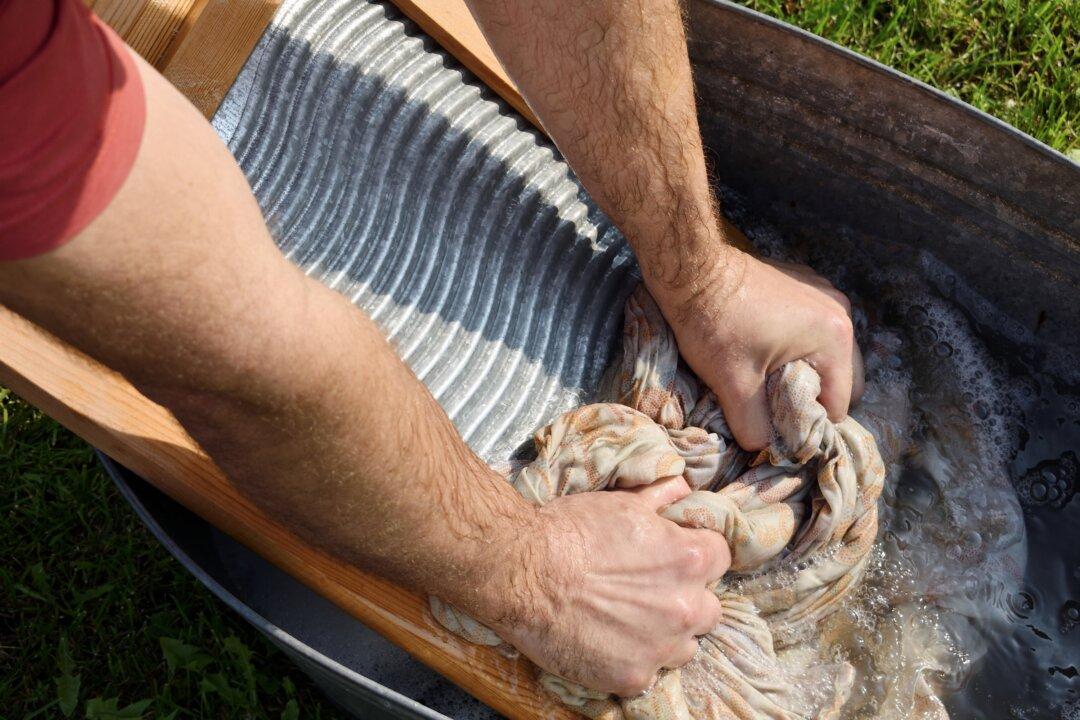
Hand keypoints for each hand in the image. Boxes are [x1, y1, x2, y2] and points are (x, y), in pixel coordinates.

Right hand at [479, 477, 729, 696]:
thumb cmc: (569, 531)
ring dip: (665, 634)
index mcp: (689, 558)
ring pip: (684, 647)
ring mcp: (661, 647)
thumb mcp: (621, 502)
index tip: (672, 557)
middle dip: (685, 599)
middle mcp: (686, 606)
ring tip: (628, 621)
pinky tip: (606, 642)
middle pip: (708, 608)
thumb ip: (661, 498)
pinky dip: (632, 660)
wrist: (522, 570)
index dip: (694, 554)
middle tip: (648, 592)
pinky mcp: (633, 677)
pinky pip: (648, 672)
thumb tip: (682, 489)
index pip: (720, 557)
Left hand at [655, 245, 863, 450]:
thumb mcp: (733, 386)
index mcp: (834, 337)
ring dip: (804, 371)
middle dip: (811, 398)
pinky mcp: (804, 283)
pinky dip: (796, 345)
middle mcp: (840, 311)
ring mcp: (823, 292)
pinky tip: (764, 349)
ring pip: (826, 353)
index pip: (838, 404)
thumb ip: (756, 428)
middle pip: (840, 378)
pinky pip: (811, 328)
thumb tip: (765, 450)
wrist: (690, 267)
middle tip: (773, 407)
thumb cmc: (713, 323)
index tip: (778, 427)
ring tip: (767, 379)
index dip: (809, 424)